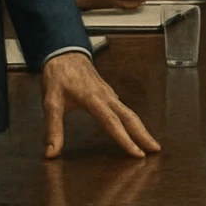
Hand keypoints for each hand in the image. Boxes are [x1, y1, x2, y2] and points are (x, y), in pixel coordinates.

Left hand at [41, 52, 160, 158]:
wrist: (64, 53)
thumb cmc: (59, 75)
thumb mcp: (50, 102)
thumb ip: (53, 128)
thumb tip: (51, 152)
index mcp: (93, 98)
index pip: (112, 122)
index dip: (125, 139)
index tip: (136, 153)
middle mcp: (106, 96)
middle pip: (129, 117)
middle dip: (144, 134)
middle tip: (155, 150)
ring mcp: (109, 94)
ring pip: (129, 112)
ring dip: (141, 128)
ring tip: (151, 144)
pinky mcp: (109, 94)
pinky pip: (124, 109)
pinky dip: (133, 121)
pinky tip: (135, 129)